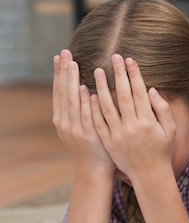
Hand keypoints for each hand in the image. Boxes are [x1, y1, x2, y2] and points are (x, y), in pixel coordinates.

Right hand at [52, 49, 114, 174]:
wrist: (95, 170)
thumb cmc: (92, 145)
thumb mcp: (79, 126)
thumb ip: (79, 109)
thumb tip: (82, 87)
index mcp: (62, 119)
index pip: (59, 91)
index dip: (59, 73)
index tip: (60, 56)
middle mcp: (65, 123)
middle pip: (63, 93)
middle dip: (63, 72)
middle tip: (65, 52)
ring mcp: (76, 130)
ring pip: (72, 102)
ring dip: (72, 82)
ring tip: (73, 64)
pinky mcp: (89, 136)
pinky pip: (87, 116)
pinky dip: (85, 103)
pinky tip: (87, 89)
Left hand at [90, 54, 176, 182]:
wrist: (149, 175)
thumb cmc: (162, 150)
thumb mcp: (170, 130)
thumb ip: (163, 109)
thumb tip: (151, 90)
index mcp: (148, 122)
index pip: (139, 93)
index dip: (134, 75)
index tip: (129, 60)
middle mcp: (132, 127)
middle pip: (123, 95)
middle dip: (118, 74)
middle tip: (113, 57)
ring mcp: (118, 135)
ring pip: (107, 106)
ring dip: (101, 87)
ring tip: (97, 71)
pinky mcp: (109, 142)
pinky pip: (99, 122)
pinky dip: (94, 108)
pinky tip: (90, 94)